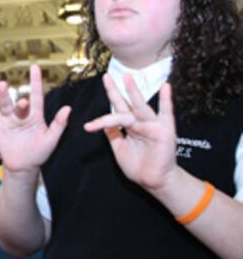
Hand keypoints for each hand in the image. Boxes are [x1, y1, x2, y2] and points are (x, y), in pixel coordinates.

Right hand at [0, 65, 69, 173]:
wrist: (23, 166)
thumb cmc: (39, 153)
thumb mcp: (51, 140)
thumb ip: (59, 125)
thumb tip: (68, 108)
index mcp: (35, 116)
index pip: (36, 96)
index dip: (35, 82)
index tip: (34, 67)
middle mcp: (22, 114)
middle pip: (19, 102)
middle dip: (17, 98)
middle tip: (20, 101)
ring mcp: (10, 119)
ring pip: (6, 104)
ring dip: (3, 95)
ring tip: (0, 86)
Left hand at [83, 74, 176, 193]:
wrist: (153, 181)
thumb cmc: (138, 166)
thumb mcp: (119, 148)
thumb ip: (112, 134)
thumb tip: (103, 122)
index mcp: (129, 126)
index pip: (116, 110)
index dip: (104, 106)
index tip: (92, 110)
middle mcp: (140, 122)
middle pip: (126, 104)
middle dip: (115, 91)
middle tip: (106, 77)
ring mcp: (152, 125)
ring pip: (140, 107)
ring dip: (134, 92)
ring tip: (127, 78)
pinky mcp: (164, 131)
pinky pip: (166, 113)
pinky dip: (166, 100)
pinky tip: (165, 87)